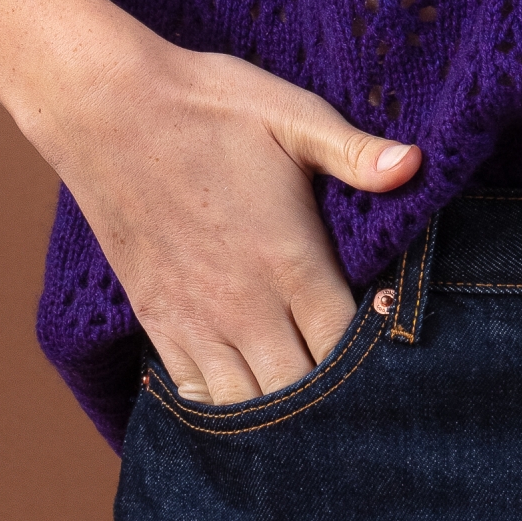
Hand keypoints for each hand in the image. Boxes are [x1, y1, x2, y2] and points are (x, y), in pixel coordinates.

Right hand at [32, 11, 422, 404]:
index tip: (399, 356)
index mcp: (290, 260)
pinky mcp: (156, 320)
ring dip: (282, 415)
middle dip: (335, 404)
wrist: (106, 108)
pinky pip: (193, 395)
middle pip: (302, 393)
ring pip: (248, 406)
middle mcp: (244, 305)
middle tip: (364, 399)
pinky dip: (224, 410)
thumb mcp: (291, 114)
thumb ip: (355, 151)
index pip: (347, 347)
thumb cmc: (207, 105)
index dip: (378, 362)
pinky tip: (249, 400)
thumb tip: (415, 163)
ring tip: (312, 411)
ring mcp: (195, 320)